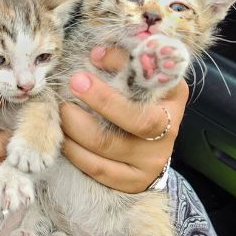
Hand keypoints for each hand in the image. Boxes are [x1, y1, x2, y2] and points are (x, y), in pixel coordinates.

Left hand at [60, 46, 188, 192]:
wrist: (148, 151)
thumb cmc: (137, 104)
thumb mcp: (138, 81)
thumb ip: (124, 64)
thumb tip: (97, 54)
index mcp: (173, 97)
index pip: (154, 80)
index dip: (124, 66)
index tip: (95, 55)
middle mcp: (168, 130)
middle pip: (138, 120)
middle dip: (102, 99)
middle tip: (74, 82)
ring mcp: (151, 160)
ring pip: (108, 145)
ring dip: (77, 126)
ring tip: (62, 110)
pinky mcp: (132, 182)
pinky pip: (96, 167)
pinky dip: (74, 150)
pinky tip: (63, 136)